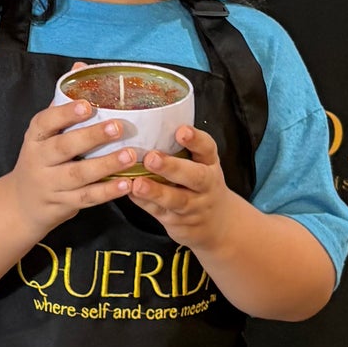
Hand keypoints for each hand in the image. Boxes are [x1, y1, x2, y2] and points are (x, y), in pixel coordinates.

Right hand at [5, 95, 139, 240]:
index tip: (88, 105)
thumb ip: (63, 103)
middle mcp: (39, 160)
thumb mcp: (45, 132)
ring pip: (77, 175)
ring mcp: (50, 184)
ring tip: (130, 155)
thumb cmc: (42, 158)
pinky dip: (107, 191)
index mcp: (35, 137)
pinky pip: (86, 198)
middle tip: (118, 127)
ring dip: (105, 165)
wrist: (22, 203)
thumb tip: (81, 67)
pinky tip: (127, 184)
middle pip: (63, 148)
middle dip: (91, 137)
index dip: (65, 113)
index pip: (45, 122)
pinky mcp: (62, 204)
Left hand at [126, 123, 235, 248]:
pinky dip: (144, 203)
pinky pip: (160, 213)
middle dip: (173, 167)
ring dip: (156, 191)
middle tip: (151, 158)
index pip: (207, 149)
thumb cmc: (200, 184)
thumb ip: (181, 149)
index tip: (180, 130)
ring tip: (138, 184)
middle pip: (195, 177)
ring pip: (177, 200)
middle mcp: (206, 185)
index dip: (195, 139)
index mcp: (209, 164)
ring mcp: (194, 206)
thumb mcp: (200, 164)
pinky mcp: (179, 222)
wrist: (217, 224)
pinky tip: (130, 194)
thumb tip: (144, 121)